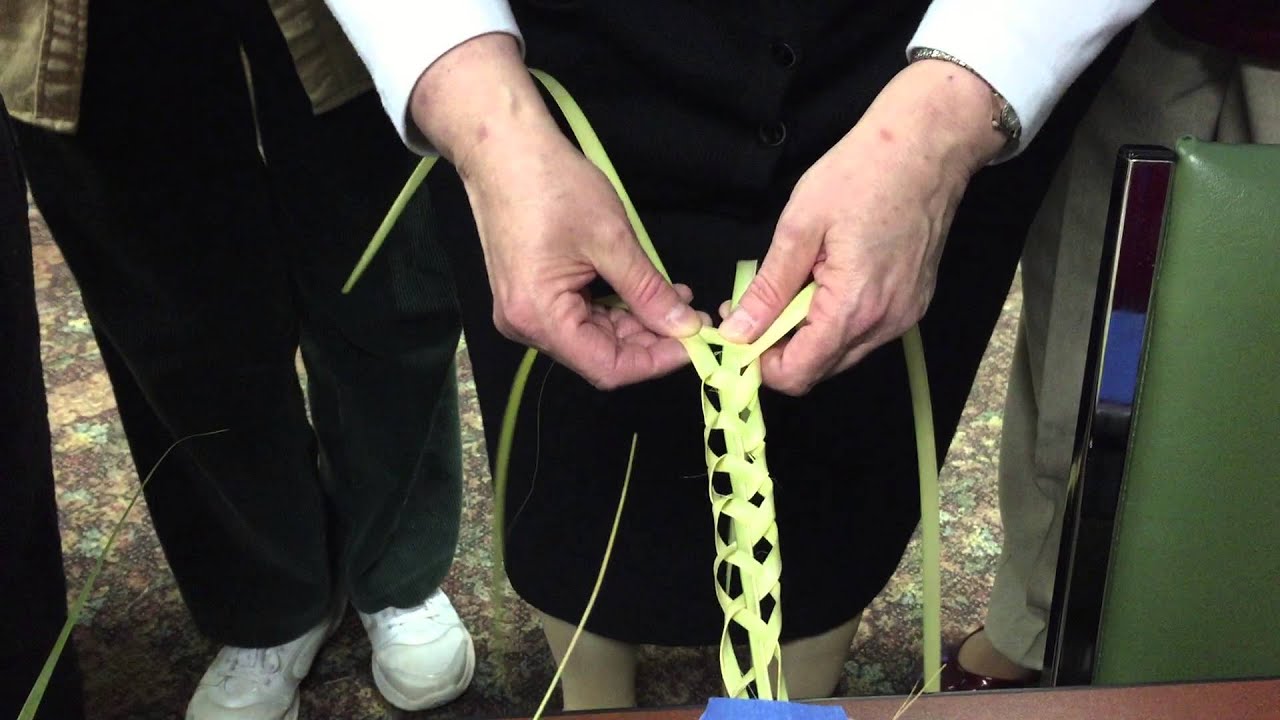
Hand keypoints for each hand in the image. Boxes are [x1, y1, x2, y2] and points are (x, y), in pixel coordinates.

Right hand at [409, 35, 701, 388]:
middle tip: (692, 317)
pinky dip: (614, 308)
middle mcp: (525, 325)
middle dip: (650, 340)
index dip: (656, 361)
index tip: (694, 343)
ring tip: (675, 298)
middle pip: (599, 355)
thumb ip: (648, 291)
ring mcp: (524, 311)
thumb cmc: (552, 185)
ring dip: (636, 323)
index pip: (607, 367)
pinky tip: (644, 290)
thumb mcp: (611, 240)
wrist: (502, 148)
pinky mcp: (530, 294)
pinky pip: (578, 316)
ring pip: (592, 337)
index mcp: (539, 317)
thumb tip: (685, 326)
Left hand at [720, 60, 1008, 394]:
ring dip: (808, 334)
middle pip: (819, 369)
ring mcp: (904, 316)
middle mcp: (885, 323)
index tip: (738, 332)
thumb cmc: (863, 173)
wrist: (928, 146)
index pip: (798, 373)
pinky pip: (865, 333)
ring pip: (841, 353)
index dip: (759, 364)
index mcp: (853, 306)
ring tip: (792, 286)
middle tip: (755, 306)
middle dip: (779, 348)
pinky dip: (836, 321)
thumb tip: (738, 332)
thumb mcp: (800, 226)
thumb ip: (769, 288)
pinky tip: (824, 282)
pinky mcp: (913, 304)